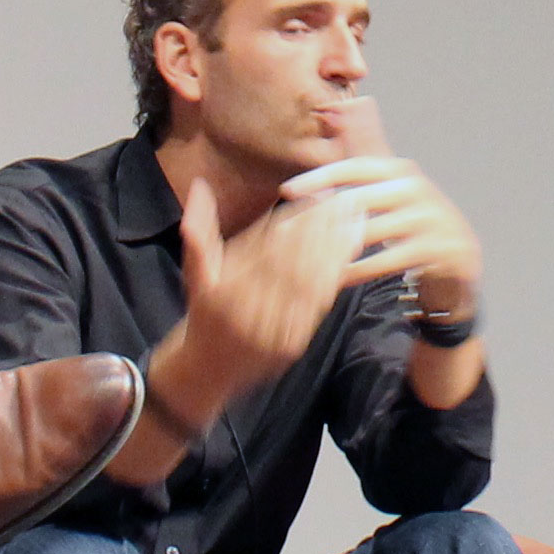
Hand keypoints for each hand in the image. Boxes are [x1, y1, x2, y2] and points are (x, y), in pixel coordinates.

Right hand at [171, 176, 354, 415]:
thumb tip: (199, 184)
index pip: (268, 246)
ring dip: (337, 252)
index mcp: (223, 289)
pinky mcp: (290, 346)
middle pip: (294, 263)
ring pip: (310, 285)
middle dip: (324, 230)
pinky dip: (333, 281)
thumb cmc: (205, 311)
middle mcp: (245, 311)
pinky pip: (316, 310)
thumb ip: (198, 229)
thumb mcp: (196, 272)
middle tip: (349, 202)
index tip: (320, 194)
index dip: (297, 218)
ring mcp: (270, 332)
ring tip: (356, 223)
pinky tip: (348, 259)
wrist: (207, 369)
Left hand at [281, 148, 483, 320]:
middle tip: (288, 234)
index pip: (354, 166)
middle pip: (360, 199)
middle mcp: (417, 189)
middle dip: (321, 217)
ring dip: (336, 248)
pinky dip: (362, 269)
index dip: (320, 176)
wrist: (456, 263)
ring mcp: (433, 219)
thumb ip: (363, 155)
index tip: (286, 190)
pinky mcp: (442, 248)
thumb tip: (343, 106)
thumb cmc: (410, 224)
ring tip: (307, 260)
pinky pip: (392, 259)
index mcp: (400, 170)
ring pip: (373, 231)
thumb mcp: (386, 188)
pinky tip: (338, 279)